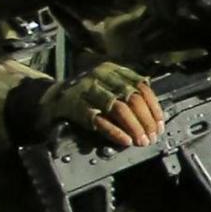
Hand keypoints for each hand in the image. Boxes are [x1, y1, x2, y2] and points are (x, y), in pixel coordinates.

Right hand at [39, 62, 161, 148]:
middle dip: (146, 121)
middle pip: (133, 98)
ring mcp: (87, 90)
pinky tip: (125, 140)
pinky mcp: (74, 105)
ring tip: (141, 141)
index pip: (142, 87)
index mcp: (113, 70)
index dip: (154, 109)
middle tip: (152, 137)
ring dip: (134, 127)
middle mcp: (101, 76)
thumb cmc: (87, 93)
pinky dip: (114, 132)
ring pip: (118, 108)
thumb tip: (154, 118)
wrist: (50, 95)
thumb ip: (129, 93)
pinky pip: (99, 120)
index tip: (159, 126)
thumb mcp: (108, 84)